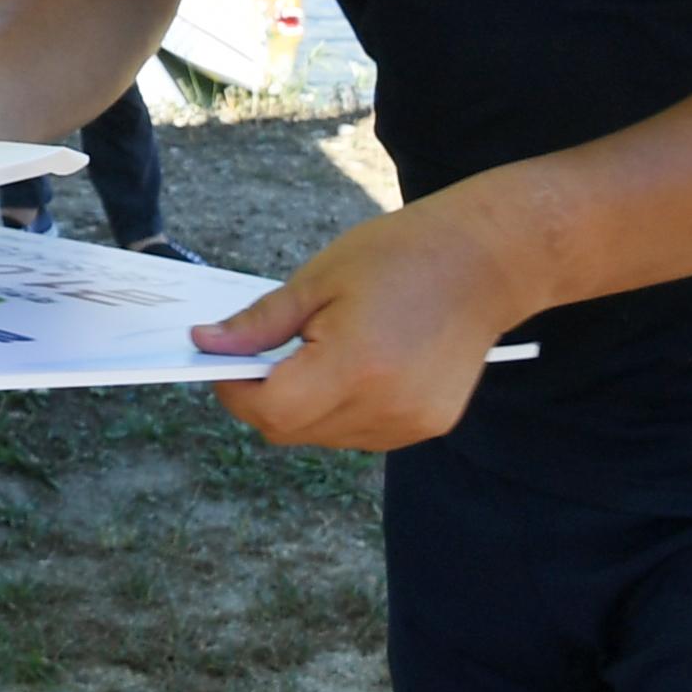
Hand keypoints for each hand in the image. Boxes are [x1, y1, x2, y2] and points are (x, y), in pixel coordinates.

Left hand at [194, 190, 536, 451]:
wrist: (486, 262)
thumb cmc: (399, 255)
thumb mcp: (317, 279)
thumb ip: (259, 323)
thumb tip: (205, 344)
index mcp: (355, 366)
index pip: (270, 410)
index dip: (234, 390)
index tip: (222, 360)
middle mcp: (385, 407)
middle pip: (291, 429)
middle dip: (263, 397)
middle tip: (262, 353)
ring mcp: (410, 423)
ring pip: (324, 436)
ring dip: (303, 406)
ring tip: (319, 352)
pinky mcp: (429, 425)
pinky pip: (361, 433)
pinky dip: (341, 409)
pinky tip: (356, 367)